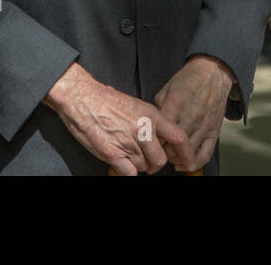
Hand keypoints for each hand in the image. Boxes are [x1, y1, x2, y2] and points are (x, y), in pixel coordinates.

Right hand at [44, 62, 186, 175]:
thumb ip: (150, 123)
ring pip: (142, 167)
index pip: (179, 138)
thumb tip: (160, 140)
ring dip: (135, 165)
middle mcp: (143, 129)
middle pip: (160, 160)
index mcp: (152, 115)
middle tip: (145, 160)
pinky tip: (118, 161)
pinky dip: (124, 171)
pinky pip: (128, 173)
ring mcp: (128, 141)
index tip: (189, 162)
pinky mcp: (113, 153)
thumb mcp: (136, 106)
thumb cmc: (106, 101)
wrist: (82, 97)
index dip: (187, 153)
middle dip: (153, 165)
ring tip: (124, 152)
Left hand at [153, 55, 234, 171]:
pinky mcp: (214, 131)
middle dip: (162, 151)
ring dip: (176, 158)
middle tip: (159, 148)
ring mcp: (204, 125)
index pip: (160, 133)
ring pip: (187, 153)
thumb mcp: (166, 89)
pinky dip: (195, 163)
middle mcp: (191, 116)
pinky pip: (205, 154)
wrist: (212, 72)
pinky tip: (186, 164)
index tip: (149, 141)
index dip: (152, 141)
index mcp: (176, 104)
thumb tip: (150, 128)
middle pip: (172, 146)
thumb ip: (158, 110)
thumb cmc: (189, 80)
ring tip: (170, 154)